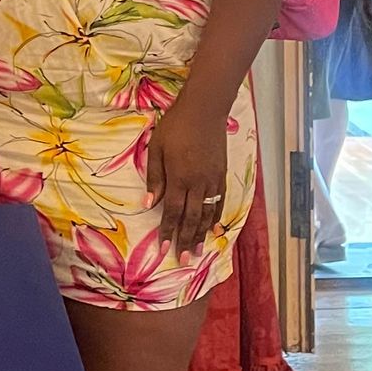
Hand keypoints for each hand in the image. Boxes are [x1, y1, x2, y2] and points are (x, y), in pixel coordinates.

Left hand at [146, 93, 229, 257]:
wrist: (205, 110)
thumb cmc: (175, 126)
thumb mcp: (156, 148)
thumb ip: (154, 178)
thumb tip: (150, 204)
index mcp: (179, 177)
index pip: (173, 212)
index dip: (168, 233)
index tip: (164, 250)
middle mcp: (198, 183)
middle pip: (192, 219)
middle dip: (186, 241)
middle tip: (185, 260)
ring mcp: (212, 180)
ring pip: (207, 214)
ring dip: (202, 234)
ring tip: (199, 251)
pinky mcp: (221, 174)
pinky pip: (220, 202)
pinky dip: (216, 217)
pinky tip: (214, 228)